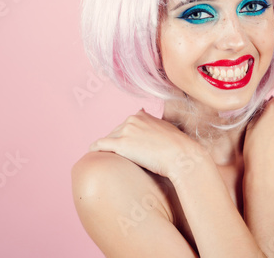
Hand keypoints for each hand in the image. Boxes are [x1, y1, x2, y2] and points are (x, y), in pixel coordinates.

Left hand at [89, 109, 206, 178]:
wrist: (181, 155)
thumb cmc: (178, 146)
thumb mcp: (166, 128)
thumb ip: (154, 123)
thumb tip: (147, 116)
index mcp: (141, 115)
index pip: (126, 125)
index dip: (124, 136)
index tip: (124, 146)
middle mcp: (132, 119)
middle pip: (115, 132)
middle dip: (115, 143)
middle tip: (115, 156)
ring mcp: (126, 131)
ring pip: (108, 139)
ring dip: (106, 148)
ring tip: (103, 157)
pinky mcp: (121, 144)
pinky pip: (100, 144)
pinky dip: (94, 149)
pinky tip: (91, 154)